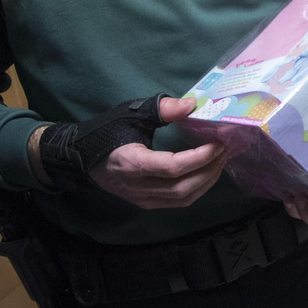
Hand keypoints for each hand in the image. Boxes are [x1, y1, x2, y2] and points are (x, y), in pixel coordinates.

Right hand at [84, 95, 226, 207]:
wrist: (81, 158)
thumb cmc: (107, 133)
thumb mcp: (131, 114)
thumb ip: (162, 109)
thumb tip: (192, 104)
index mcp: (132, 163)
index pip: (172, 168)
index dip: (199, 157)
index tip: (218, 143)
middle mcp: (138, 187)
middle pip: (181, 187)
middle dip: (209, 170)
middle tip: (225, 150)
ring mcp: (142, 198)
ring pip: (182, 198)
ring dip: (206, 181)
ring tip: (220, 160)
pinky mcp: (146, 202)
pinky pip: (177, 202)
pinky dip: (197, 189)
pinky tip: (207, 173)